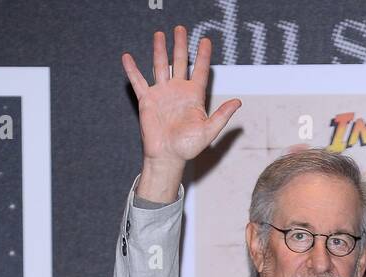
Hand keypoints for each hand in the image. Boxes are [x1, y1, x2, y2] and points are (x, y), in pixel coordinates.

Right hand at [121, 27, 240, 168]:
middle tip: (180, 29)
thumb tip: (238, 102)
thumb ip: (222, 115)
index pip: (200, 71)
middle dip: (180, 45)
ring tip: (160, 35)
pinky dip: (132, 70)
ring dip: (159, 50)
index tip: (205, 41)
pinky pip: (138, 82)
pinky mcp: (147, 100)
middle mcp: (177, 91)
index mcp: (193, 97)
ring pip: (160, 66)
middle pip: (179, 62)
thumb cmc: (188, 148)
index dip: (203, 56)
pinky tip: (127, 57)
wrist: (167, 157)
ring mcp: (162, 94)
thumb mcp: (208, 131)